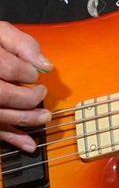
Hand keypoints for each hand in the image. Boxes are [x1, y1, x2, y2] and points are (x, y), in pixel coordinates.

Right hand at [0, 21, 52, 151]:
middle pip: (3, 95)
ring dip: (24, 120)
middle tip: (41, 93)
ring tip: (44, 117)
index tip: (35, 75)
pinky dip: (10, 138)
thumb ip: (21, 43)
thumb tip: (45, 66)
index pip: (10, 69)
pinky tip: (27, 144)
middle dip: (28, 98)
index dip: (28, 73)